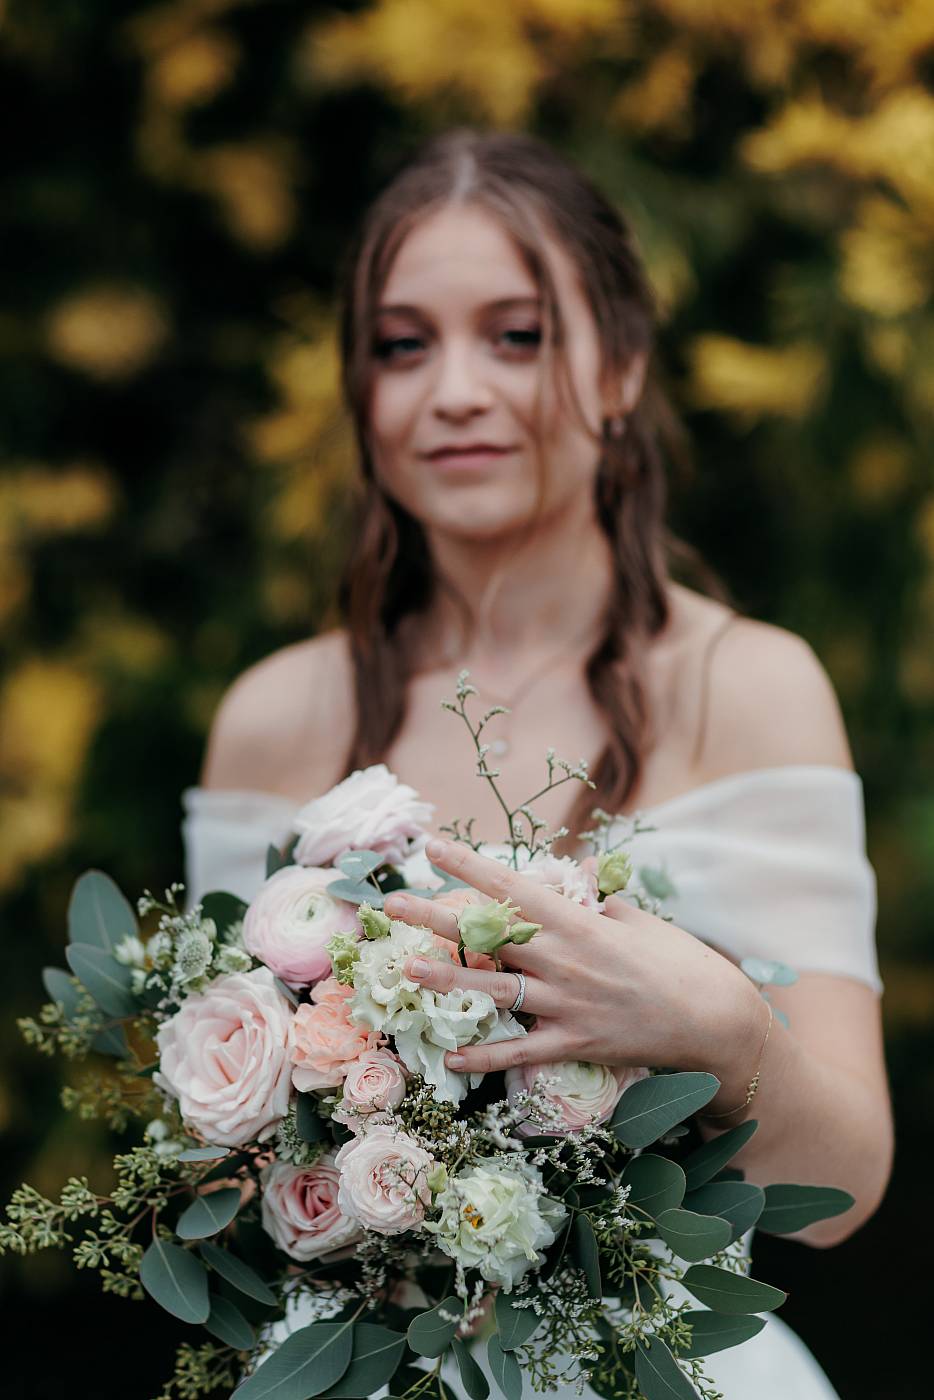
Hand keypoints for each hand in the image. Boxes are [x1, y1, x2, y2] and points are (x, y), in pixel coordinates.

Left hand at [382, 838, 761, 1080]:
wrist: (715, 1021)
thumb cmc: (680, 962)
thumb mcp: (638, 920)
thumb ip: (598, 899)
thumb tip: (576, 873)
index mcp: (579, 922)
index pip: (514, 887)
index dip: (471, 866)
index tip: (435, 847)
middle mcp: (565, 960)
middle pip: (491, 934)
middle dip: (440, 917)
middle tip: (395, 904)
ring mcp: (568, 1004)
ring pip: (496, 989)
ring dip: (449, 980)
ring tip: (407, 968)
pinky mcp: (576, 1043)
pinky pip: (521, 1052)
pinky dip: (486, 1056)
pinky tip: (452, 1058)